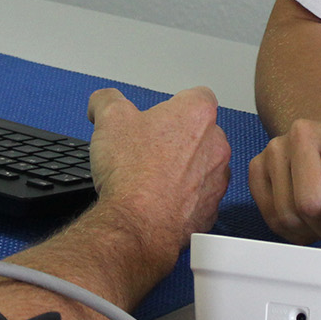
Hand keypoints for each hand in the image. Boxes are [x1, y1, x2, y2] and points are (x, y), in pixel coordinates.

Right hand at [86, 87, 230, 258]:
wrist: (138, 223)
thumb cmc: (131, 170)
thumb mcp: (109, 118)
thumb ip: (107, 100)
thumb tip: (103, 101)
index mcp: (197, 114)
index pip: (197, 96)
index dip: (175, 105)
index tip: (158, 119)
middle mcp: (217, 143)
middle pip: (201, 133)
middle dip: (178, 139)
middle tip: (149, 150)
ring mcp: (217, 178)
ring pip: (202, 166)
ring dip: (184, 170)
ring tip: (152, 179)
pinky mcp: (211, 209)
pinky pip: (199, 197)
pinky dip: (184, 199)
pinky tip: (160, 201)